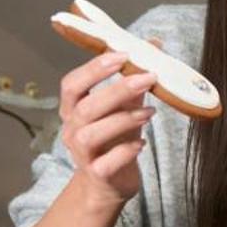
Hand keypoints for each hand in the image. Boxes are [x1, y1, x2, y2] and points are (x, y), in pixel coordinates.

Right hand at [57, 50, 155, 210]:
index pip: (72, 84)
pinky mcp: (97, 174)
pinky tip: (142, 143)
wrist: (107, 183)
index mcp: (74, 109)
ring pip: (91, 134)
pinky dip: (125, 152)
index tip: (121, 55)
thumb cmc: (114, 139)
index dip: (94, 68)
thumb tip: (154, 44)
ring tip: (151, 112)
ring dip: (123, 119)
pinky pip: (106, 163)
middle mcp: (72, 129)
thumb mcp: (124, 106)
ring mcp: (81, 153)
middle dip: (116, 90)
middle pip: (85, 107)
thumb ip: (134, 78)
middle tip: (147, 78)